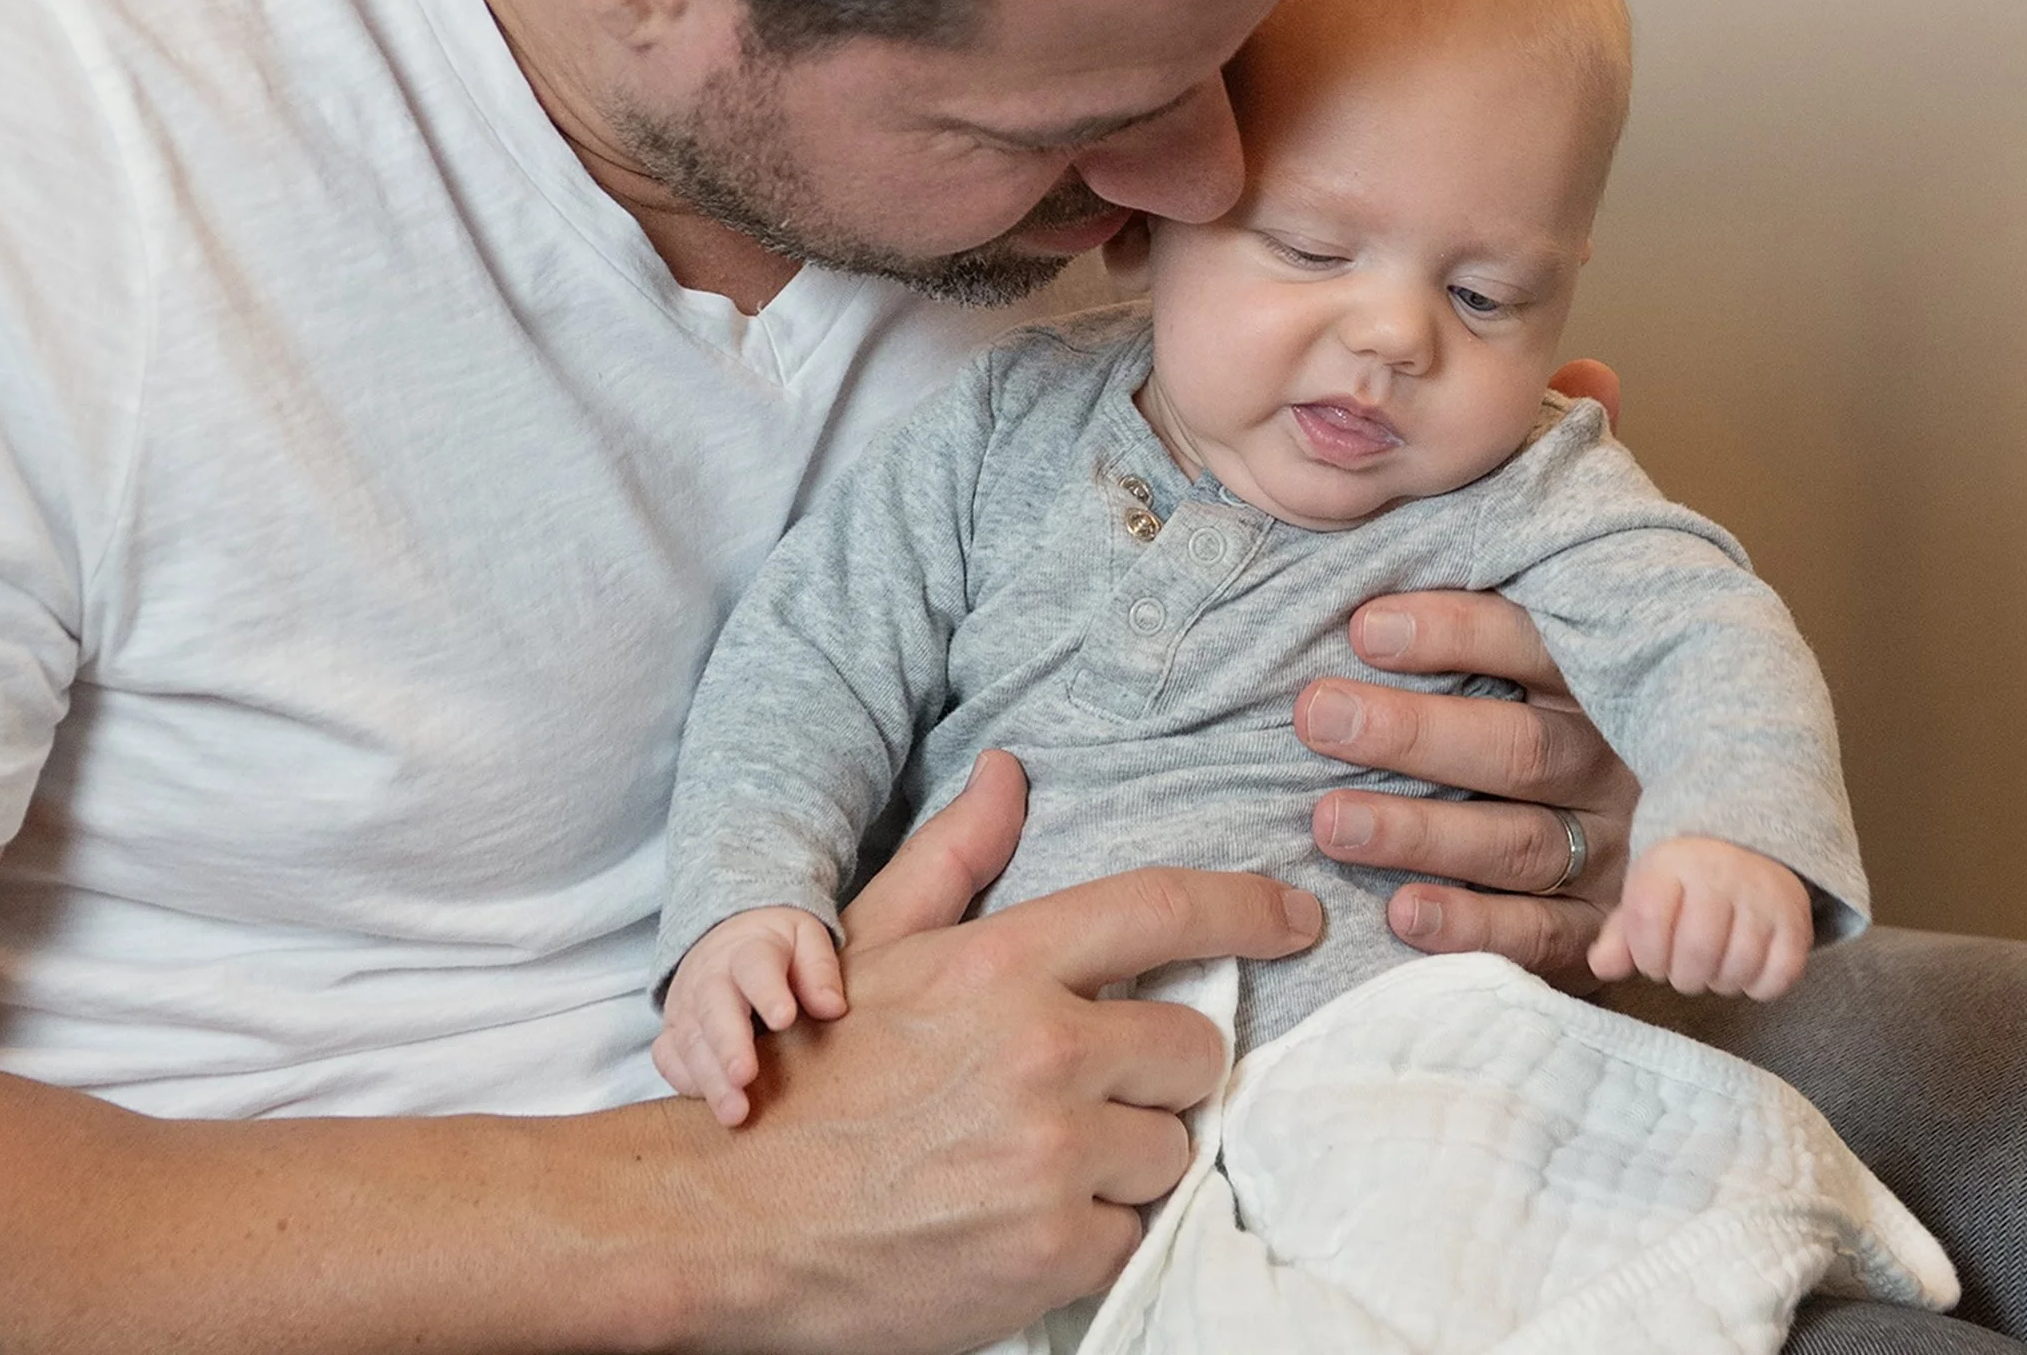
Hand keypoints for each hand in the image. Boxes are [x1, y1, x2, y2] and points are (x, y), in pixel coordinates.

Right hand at [656, 907, 845, 1126]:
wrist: (728, 932)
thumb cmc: (775, 945)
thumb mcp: (806, 938)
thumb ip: (819, 969)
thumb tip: (832, 1007)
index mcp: (749, 949)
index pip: (755, 967)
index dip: (768, 992)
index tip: (785, 1018)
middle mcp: (711, 976)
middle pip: (714, 1008)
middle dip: (728, 1044)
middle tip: (744, 1076)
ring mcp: (687, 1004)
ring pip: (690, 1040)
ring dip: (710, 1078)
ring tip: (734, 1111)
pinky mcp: (672, 1030)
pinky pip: (668, 1056)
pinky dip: (684, 1079)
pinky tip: (707, 1100)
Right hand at [686, 750, 1322, 1353]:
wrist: (729, 1222)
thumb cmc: (805, 1077)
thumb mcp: (870, 947)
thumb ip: (953, 857)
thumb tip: (1008, 772)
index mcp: (1003, 964)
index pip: (1164, 911)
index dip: (1249, 909)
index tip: (1296, 918)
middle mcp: (1043, 1052)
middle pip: (1195, 1047)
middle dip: (1160, 1069)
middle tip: (1086, 1088)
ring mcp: (1055, 1158)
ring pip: (1173, 1146)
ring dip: (1127, 1157)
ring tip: (1037, 1160)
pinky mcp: (1055, 1254)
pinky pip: (1135, 1232)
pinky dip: (1093, 1232)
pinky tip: (1021, 1218)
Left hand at [1295, 360, 1635, 989]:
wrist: (1689, 833)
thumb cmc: (1587, 676)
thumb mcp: (1588, 579)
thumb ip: (1569, 488)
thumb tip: (1598, 372)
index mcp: (1609, 664)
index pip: (1533, 639)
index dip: (1452, 628)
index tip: (1364, 619)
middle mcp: (1618, 752)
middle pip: (1515, 740)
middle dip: (1410, 728)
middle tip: (1313, 713)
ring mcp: (1615, 844)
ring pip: (1514, 836)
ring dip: (1417, 827)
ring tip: (1327, 817)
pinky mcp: (1606, 929)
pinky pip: (1541, 934)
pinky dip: (1473, 924)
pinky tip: (1401, 912)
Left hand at [1588, 836, 1812, 999]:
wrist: (1749, 848)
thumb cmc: (1685, 884)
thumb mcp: (1646, 896)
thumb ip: (1621, 935)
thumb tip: (1601, 966)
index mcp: (1673, 864)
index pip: (1649, 919)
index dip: (1645, 954)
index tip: (1651, 957)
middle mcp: (1721, 875)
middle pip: (1696, 951)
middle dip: (1682, 976)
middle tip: (1683, 968)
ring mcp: (1764, 898)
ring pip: (1737, 968)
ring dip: (1719, 982)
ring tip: (1712, 966)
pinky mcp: (1797, 923)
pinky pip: (1778, 977)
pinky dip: (1758, 987)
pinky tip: (1744, 970)